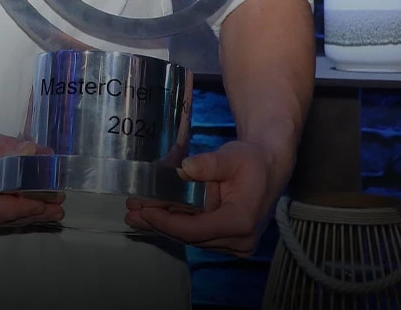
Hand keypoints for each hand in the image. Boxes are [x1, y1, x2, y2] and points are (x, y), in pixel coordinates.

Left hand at [125, 139, 290, 256]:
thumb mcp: (231, 156)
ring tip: (135, 213)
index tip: (143, 211)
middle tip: (130, 212)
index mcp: (240, 221)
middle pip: (189, 236)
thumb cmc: (251, 159)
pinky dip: (176, 223)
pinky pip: (197, 234)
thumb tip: (184, 169)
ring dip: (163, 225)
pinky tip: (153, 216)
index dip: (166, 222)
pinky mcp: (228, 240)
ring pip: (191, 237)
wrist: (269, 166)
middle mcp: (239, 240)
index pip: (195, 230)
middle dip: (158, 223)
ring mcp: (234, 244)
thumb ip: (209, 164)